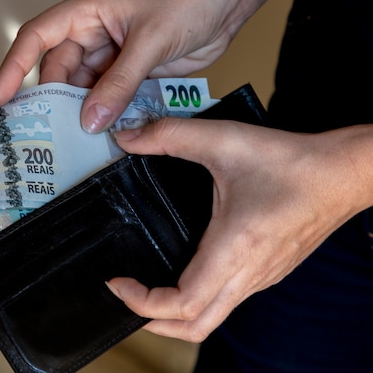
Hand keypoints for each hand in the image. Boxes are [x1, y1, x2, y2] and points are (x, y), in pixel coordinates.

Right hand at [0, 0, 254, 132]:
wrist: (229, 2)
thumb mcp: (150, 42)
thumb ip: (119, 84)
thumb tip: (90, 121)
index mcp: (86, 11)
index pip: (36, 38)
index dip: (13, 69)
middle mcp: (93, 33)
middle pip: (59, 72)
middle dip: (52, 103)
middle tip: (44, 137)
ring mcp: (111, 55)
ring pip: (83, 90)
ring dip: (81, 114)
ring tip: (74, 143)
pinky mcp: (130, 73)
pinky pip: (108, 98)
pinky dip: (105, 116)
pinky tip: (103, 135)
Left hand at [106, 119, 372, 341]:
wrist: (343, 174)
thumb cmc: (291, 163)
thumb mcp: (223, 139)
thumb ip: (170, 135)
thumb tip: (127, 138)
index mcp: (234, 248)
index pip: (183, 303)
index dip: (143, 302)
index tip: (118, 282)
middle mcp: (248, 273)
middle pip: (195, 326)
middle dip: (154, 322)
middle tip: (126, 298)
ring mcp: (261, 277)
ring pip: (212, 317)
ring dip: (175, 314)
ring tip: (147, 289)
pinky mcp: (268, 272)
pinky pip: (227, 300)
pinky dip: (198, 300)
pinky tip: (185, 273)